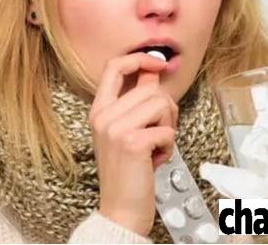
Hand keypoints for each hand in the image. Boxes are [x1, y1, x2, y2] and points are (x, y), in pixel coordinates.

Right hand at [88, 52, 178, 236]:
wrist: (120, 208)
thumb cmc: (128, 170)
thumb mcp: (125, 131)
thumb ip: (137, 101)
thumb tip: (154, 71)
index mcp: (99, 110)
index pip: (114, 67)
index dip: (139, 59)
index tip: (158, 64)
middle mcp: (103, 116)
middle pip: (151, 89)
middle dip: (166, 110)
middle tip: (158, 132)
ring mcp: (115, 128)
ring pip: (162, 104)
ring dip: (168, 127)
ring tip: (154, 146)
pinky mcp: (132, 142)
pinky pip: (167, 129)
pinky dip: (169, 146)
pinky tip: (155, 160)